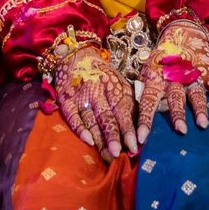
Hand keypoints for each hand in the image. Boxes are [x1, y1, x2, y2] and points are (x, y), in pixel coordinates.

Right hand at [51, 44, 136, 160]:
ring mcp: (82, 94)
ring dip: (99, 138)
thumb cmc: (104, 75)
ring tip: (106, 155)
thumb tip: (141, 132)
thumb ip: (129, 104)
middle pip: (107, 116)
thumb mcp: (120, 84)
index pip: (123, 111)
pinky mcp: (66, 98)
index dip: (128, 129)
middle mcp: (99, 91)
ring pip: (91, 119)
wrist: (77, 54)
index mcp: (115, 88)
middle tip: (118, 154)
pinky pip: (72, 115)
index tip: (134, 147)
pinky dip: (79, 128)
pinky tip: (87, 140)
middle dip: (113, 136)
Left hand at [137, 15, 208, 142]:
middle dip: (177, 113)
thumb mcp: (149, 71)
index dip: (144, 119)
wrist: (182, 32)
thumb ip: (144, 90)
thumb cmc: (162, 60)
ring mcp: (192, 74)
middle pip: (175, 97)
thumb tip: (132, 117)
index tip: (141, 138)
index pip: (147, 100)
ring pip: (196, 93)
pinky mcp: (207, 72)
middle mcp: (173, 76)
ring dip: (200, 108)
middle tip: (180, 130)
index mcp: (155, 77)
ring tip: (203, 124)